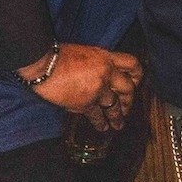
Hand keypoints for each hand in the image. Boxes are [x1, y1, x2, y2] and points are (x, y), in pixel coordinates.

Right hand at [20, 42, 141, 132]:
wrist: (44, 65)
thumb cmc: (57, 56)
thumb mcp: (85, 53)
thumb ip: (97, 64)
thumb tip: (101, 75)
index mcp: (106, 57)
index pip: (132, 63)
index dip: (137, 74)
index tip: (136, 82)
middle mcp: (106, 72)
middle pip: (128, 88)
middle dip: (129, 100)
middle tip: (128, 107)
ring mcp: (98, 88)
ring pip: (115, 105)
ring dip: (117, 116)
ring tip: (119, 124)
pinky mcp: (86, 103)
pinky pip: (97, 115)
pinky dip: (100, 122)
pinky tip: (102, 127)